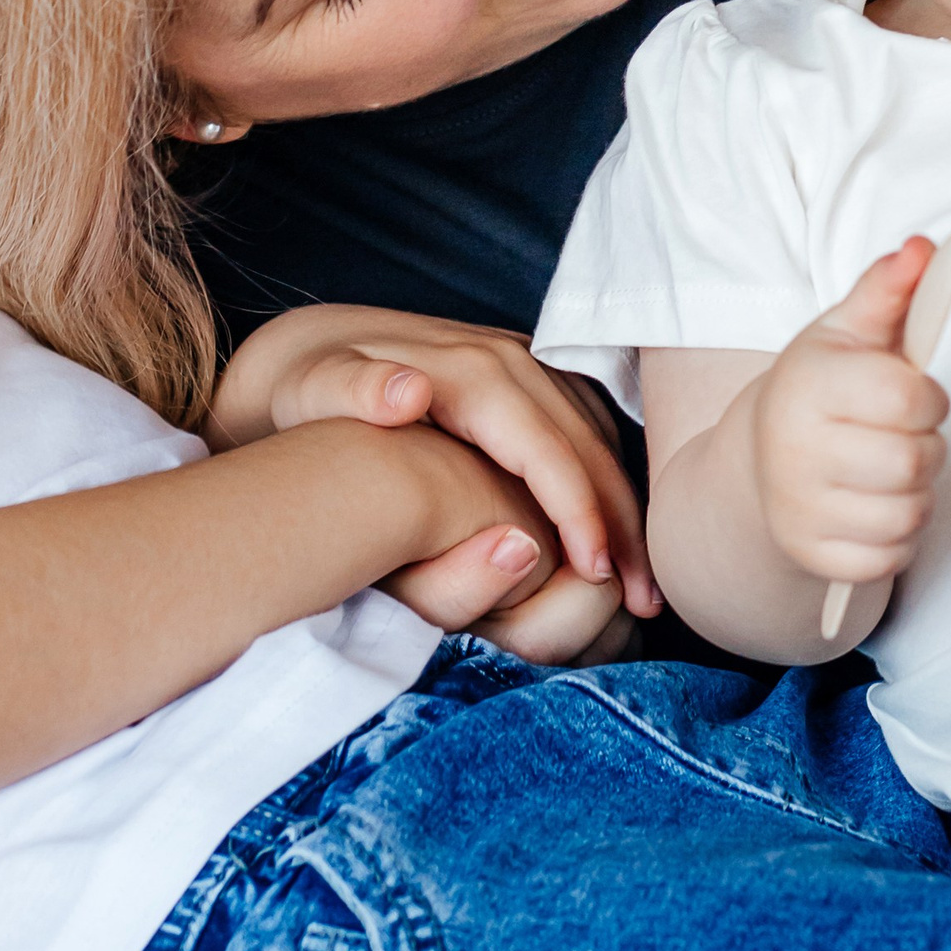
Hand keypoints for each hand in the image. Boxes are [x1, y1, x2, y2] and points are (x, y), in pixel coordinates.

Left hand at [218, 306, 656, 617]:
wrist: (306, 351)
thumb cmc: (303, 393)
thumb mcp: (310, 391)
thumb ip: (352, 391)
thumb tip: (408, 393)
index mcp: (474, 372)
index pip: (548, 450)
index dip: (579, 514)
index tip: (596, 576)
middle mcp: (513, 360)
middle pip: (590, 447)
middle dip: (623, 524)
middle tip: (647, 598)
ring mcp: (527, 365)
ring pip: (599, 439)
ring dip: (626, 509)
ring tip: (643, 581)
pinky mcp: (529, 379)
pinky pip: (587, 430)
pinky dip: (610, 482)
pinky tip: (617, 534)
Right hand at [750, 241, 949, 591]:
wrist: (762, 459)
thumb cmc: (822, 388)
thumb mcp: (847, 330)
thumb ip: (888, 289)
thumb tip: (924, 247)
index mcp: (806, 386)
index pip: (909, 398)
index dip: (928, 396)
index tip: (912, 393)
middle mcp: (793, 452)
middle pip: (916, 462)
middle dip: (927, 444)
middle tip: (903, 433)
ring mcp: (800, 512)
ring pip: (911, 513)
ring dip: (918, 491)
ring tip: (890, 467)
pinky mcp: (814, 559)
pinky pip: (892, 558)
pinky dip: (899, 535)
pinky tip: (875, 505)